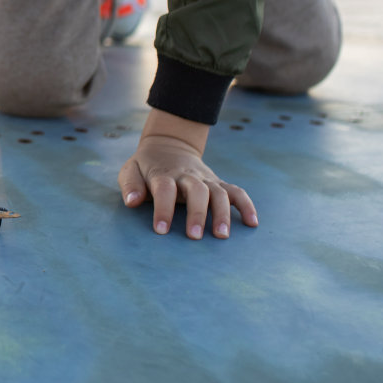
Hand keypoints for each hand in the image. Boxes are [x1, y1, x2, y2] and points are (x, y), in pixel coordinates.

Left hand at [116, 108, 257, 238]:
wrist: (168, 145)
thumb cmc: (146, 166)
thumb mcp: (130, 170)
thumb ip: (130, 185)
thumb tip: (132, 202)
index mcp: (164, 174)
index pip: (165, 189)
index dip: (163, 209)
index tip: (161, 230)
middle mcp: (187, 176)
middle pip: (196, 190)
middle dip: (197, 213)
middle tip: (195, 237)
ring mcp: (205, 179)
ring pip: (218, 192)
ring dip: (222, 213)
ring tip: (222, 236)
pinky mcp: (217, 183)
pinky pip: (235, 192)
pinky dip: (246, 205)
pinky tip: (252, 223)